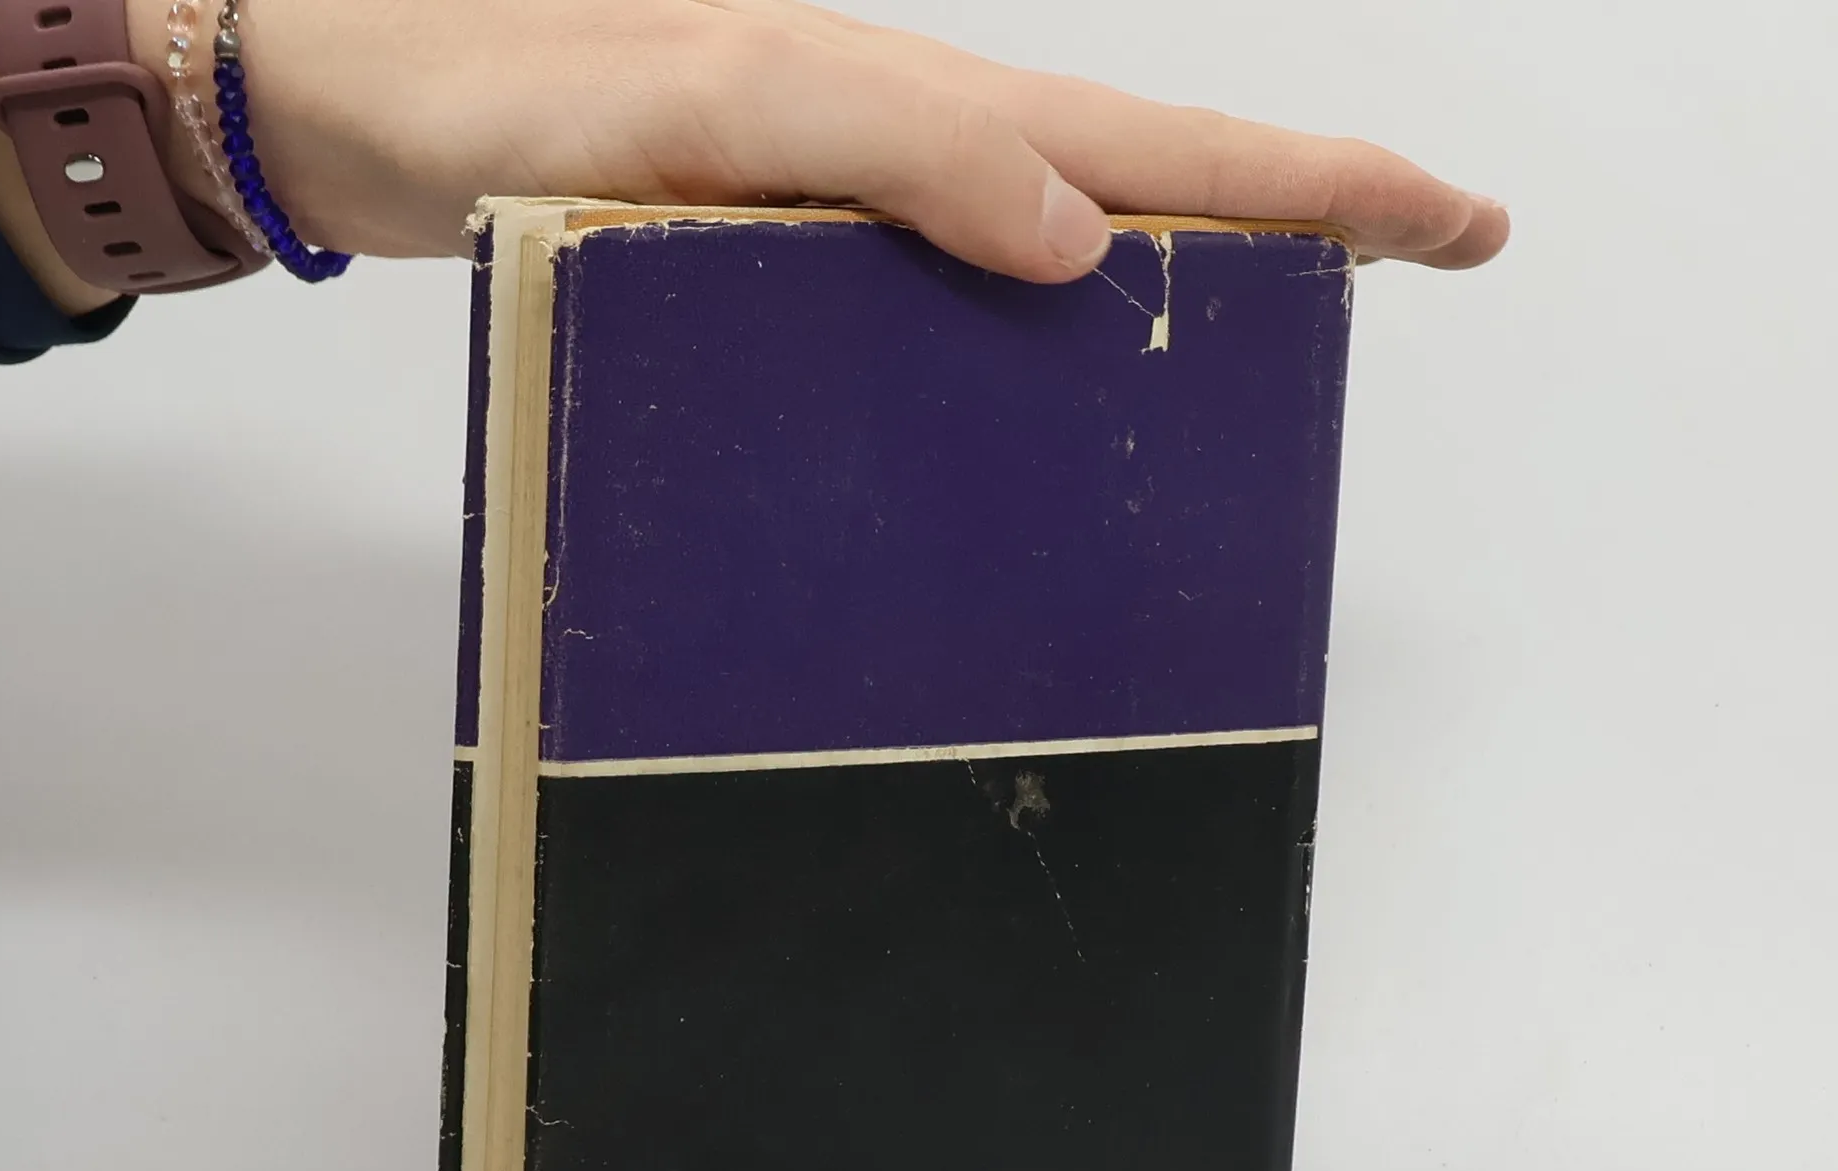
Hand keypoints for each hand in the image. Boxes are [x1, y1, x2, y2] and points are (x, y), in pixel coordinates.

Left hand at [156, 0, 1506, 280]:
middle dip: (1300, 226)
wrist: (382, 113)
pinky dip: (1036, 359)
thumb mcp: (724, 96)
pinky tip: (1056, 410)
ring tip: (1282, 352)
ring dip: (1185, 297)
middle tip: (1432, 254)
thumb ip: (897, 149)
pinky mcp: (795, 283)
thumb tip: (1082, 241)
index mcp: (931, 118)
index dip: (1319, 185)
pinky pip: (952, 322)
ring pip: (1065, 261)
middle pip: (1150, 190)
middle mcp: (917, 171)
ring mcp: (864, 232)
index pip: (1164, 146)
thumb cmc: (526, 94)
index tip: (1455, 219)